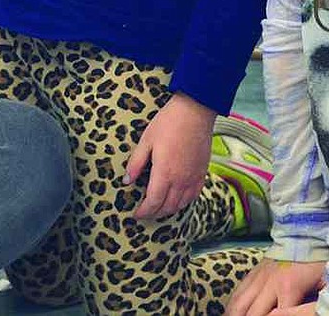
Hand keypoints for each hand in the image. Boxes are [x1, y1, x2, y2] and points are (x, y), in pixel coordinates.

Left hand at [125, 92, 214, 218]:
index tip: (135, 214)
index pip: (153, 202)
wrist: (195, 112)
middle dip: (154, 214)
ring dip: (168, 210)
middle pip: (167, 207)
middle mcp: (181, 180)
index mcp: (164, 173)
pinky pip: (193, 196)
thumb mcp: (146, 141)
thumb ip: (136, 163)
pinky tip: (177, 200)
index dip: (143, 212)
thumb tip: (126, 181)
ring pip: (181, 204)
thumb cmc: (168, 123)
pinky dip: (183, 203)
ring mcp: (193, 178)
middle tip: (145, 214)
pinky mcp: (202, 173)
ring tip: (158, 209)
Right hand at [224, 258, 325, 315]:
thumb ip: (314, 304)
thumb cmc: (317, 262)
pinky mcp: (253, 272)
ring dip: (234, 314)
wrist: (303, 234)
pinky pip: (238, 291)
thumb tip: (313, 313)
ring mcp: (258, 277)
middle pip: (252, 312)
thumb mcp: (325, 283)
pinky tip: (230, 313)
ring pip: (240, 302)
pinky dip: (232, 304)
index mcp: (287, 288)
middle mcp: (268, 283)